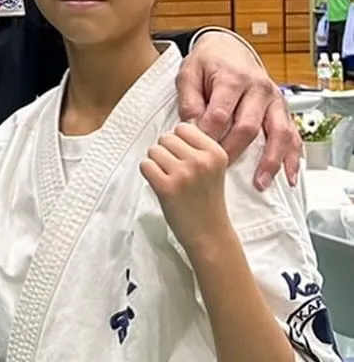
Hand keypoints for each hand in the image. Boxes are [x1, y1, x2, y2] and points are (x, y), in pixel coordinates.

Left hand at [140, 123, 231, 254]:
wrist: (210, 234)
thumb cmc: (207, 199)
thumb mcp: (213, 168)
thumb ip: (196, 147)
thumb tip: (171, 130)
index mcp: (215, 152)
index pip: (183, 128)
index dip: (178, 142)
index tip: (184, 158)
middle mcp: (201, 160)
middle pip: (166, 138)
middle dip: (165, 152)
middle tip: (175, 171)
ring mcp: (183, 173)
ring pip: (153, 150)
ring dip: (156, 163)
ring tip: (169, 178)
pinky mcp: (166, 187)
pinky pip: (145, 165)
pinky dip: (148, 174)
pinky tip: (160, 185)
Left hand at [176, 31, 299, 190]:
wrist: (227, 49)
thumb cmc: (206, 64)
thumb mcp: (188, 74)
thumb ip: (188, 100)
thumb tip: (191, 128)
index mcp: (233, 78)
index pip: (220, 113)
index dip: (207, 135)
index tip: (195, 150)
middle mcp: (259, 88)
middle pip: (248, 126)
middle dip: (233, 151)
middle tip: (218, 169)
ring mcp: (275, 99)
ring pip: (278, 133)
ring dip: (270, 160)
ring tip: (260, 182)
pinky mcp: (282, 109)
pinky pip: (293, 135)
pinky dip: (293, 156)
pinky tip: (288, 175)